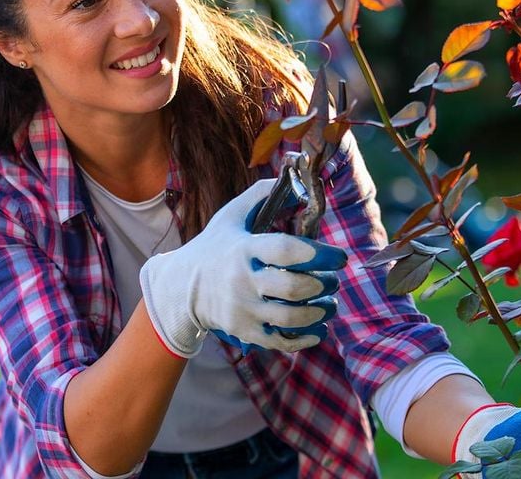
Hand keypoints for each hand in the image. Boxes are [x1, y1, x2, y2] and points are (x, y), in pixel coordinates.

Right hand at [139, 178, 346, 357]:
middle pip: (294, 287)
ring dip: (320, 311)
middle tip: (332, 280)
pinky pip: (281, 341)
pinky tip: (318, 329)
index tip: (339, 256)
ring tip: (330, 303)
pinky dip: (305, 338)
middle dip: (323, 284)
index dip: (319, 253)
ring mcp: (242, 309)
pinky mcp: (244, 331)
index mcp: (243, 248)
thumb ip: (260, 195)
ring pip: (292, 316)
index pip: (287, 250)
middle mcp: (242, 280)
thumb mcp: (230, 216)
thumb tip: (295, 180)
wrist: (181, 287)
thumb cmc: (213, 247)